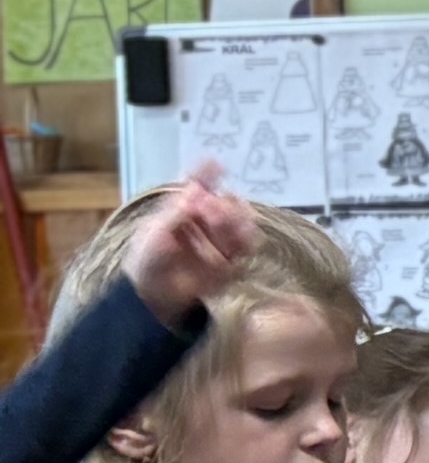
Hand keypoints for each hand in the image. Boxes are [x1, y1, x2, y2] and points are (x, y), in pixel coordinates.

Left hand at [120, 170, 258, 321]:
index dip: (207, 173)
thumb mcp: (154, 234)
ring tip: (226, 225)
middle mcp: (203, 219)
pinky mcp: (231, 257)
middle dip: (224, 203)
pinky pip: (249, 243)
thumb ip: (176, 213)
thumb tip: (195, 191)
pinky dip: (248, 237)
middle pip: (225, 200)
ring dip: (238, 217)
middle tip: (213, 209)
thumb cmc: (146, 262)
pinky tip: (241, 240)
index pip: (196, 185)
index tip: (217, 164)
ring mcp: (218, 238)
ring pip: (241, 218)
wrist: (154, 297)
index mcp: (181, 209)